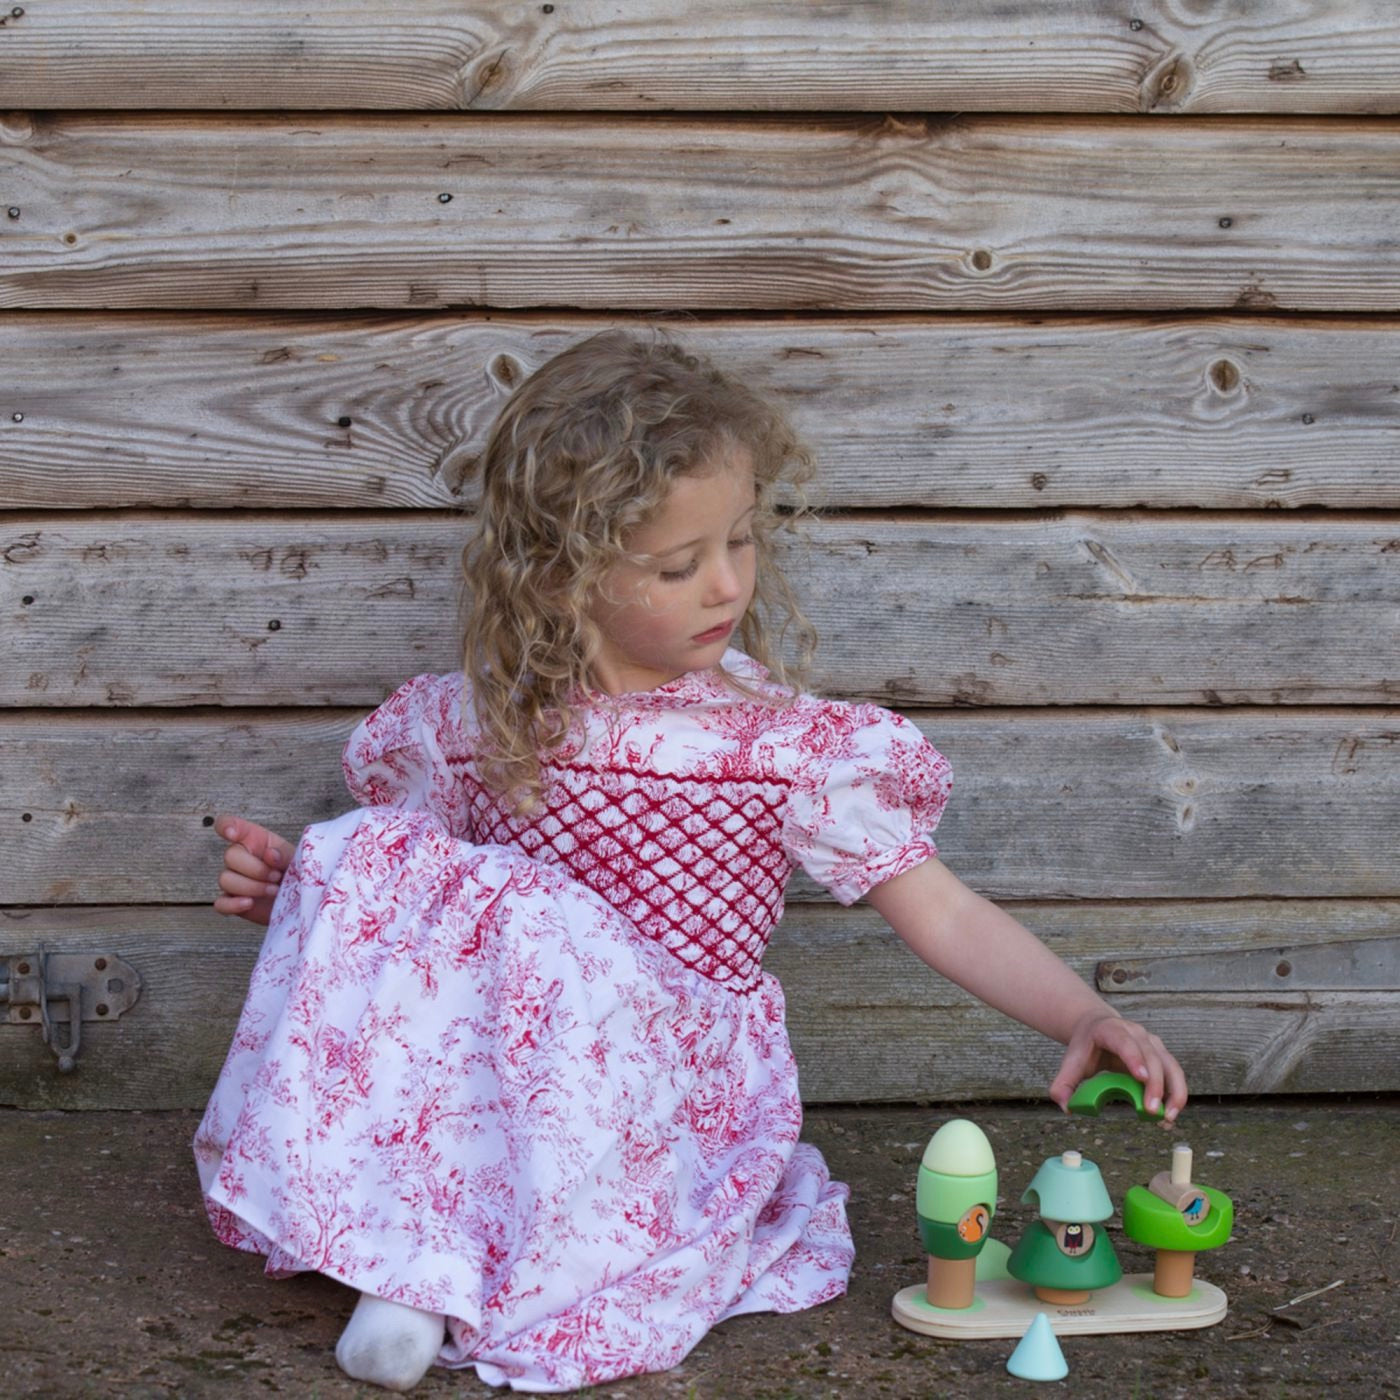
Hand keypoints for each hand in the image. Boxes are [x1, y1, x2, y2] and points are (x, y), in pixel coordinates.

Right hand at [213, 813, 293, 925]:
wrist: (301, 899)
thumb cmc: (297, 873)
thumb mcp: (297, 858)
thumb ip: (284, 854)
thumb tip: (270, 854)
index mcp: (255, 840)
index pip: (232, 826)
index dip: (226, 826)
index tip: (232, 833)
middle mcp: (240, 857)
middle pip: (229, 856)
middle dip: (256, 869)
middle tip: (276, 876)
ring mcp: (234, 880)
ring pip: (225, 879)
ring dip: (252, 887)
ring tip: (274, 890)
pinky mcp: (233, 902)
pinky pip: (221, 903)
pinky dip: (233, 904)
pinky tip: (250, 903)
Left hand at [1048, 1011, 1187, 1125]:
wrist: (1098, 1027)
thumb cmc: (1086, 1046)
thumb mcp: (1072, 1060)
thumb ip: (1064, 1083)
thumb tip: (1066, 1106)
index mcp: (1111, 1030)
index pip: (1124, 1042)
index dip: (1134, 1058)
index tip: (1141, 1078)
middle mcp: (1136, 1033)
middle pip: (1151, 1057)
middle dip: (1155, 1085)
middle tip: (1151, 1111)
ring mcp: (1153, 1043)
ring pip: (1171, 1066)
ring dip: (1173, 1092)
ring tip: (1167, 1118)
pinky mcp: (1162, 1055)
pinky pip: (1174, 1075)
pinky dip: (1175, 1096)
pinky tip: (1168, 1116)